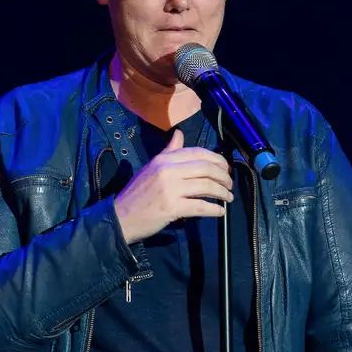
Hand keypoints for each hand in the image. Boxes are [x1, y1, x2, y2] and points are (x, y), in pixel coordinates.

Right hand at [114, 129, 233, 243]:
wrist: (121, 217)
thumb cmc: (138, 193)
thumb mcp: (151, 167)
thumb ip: (169, 151)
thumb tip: (179, 134)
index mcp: (164, 159)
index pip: (198, 153)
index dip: (217, 160)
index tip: (225, 168)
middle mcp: (168, 170)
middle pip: (206, 168)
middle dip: (224, 176)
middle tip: (229, 184)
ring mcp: (170, 189)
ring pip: (206, 187)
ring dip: (222, 193)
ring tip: (228, 198)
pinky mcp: (172, 208)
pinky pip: (200, 206)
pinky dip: (214, 209)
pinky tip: (220, 211)